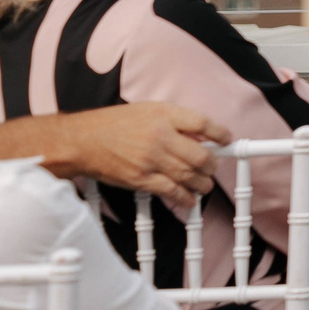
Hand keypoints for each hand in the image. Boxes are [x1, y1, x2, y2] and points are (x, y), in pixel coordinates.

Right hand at [0, 105, 231, 207]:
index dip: (220, 133)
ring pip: (190, 176)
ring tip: (205, 185)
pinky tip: (190, 199)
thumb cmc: (113, 124)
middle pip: (201, 155)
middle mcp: (161, 137)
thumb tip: (199, 133)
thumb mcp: (147, 110)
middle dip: (213, 165)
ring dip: (203, 183)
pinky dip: (185, 198)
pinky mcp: (141, 179)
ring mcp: (152, 160)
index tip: (226, 140)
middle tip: (214, 167)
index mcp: (164, 115)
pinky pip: (171, 192)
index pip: (204, 123)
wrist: (82, 141)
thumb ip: (174, 120)